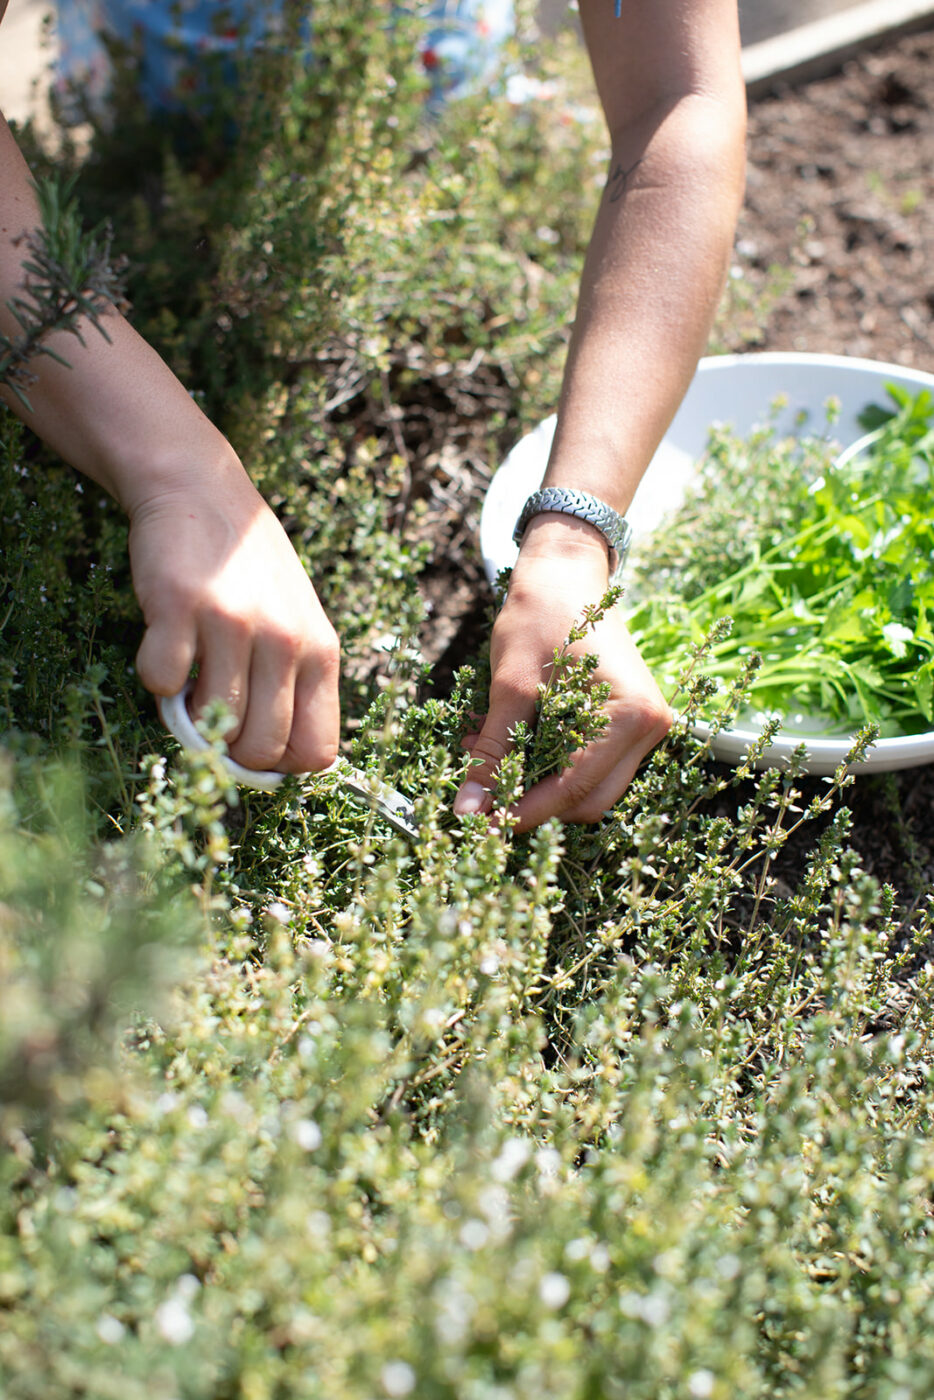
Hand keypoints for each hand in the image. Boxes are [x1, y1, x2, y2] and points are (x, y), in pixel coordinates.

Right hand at [129, 460, 339, 774]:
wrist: (205, 492)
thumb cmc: (253, 572)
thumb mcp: (299, 625)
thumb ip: (296, 686)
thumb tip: (276, 762)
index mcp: (322, 652)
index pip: (318, 751)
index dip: (283, 765)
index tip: (255, 747)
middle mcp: (285, 641)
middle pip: (262, 749)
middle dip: (232, 752)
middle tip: (214, 719)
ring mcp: (234, 624)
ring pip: (215, 725)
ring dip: (193, 718)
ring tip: (193, 681)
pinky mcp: (180, 608)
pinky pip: (162, 683)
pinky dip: (157, 680)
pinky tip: (168, 646)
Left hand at [453, 516, 669, 831]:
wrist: (565, 574)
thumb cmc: (540, 616)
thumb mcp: (510, 686)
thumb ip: (493, 751)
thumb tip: (469, 809)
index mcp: (629, 716)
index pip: (575, 789)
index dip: (525, 812)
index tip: (482, 822)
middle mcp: (649, 728)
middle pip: (588, 800)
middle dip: (531, 800)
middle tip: (478, 786)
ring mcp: (644, 727)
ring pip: (589, 787)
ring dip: (536, 782)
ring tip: (485, 750)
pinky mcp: (630, 723)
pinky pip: (591, 763)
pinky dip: (549, 763)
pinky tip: (510, 739)